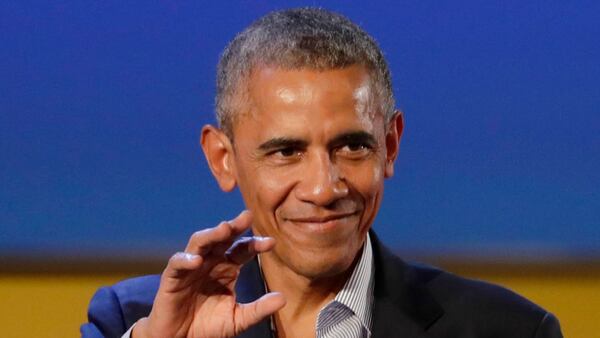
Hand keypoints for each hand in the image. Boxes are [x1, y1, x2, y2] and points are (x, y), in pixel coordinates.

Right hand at [133, 210, 285, 337]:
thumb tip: (283, 299)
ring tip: (224, 229)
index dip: (255, 244)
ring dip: (211, 234)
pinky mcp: (172, 277)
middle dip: (234, 227)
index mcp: (228, 267)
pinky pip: (178, 263)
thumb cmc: (208, 326)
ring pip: (200, 243)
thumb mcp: (238, 319)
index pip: (243, 249)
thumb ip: (258, 309)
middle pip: (222, 238)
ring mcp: (191, 267)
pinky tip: (197, 260)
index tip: (271, 243)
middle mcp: (210, 261)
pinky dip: (186, 259)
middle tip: (247, 216)